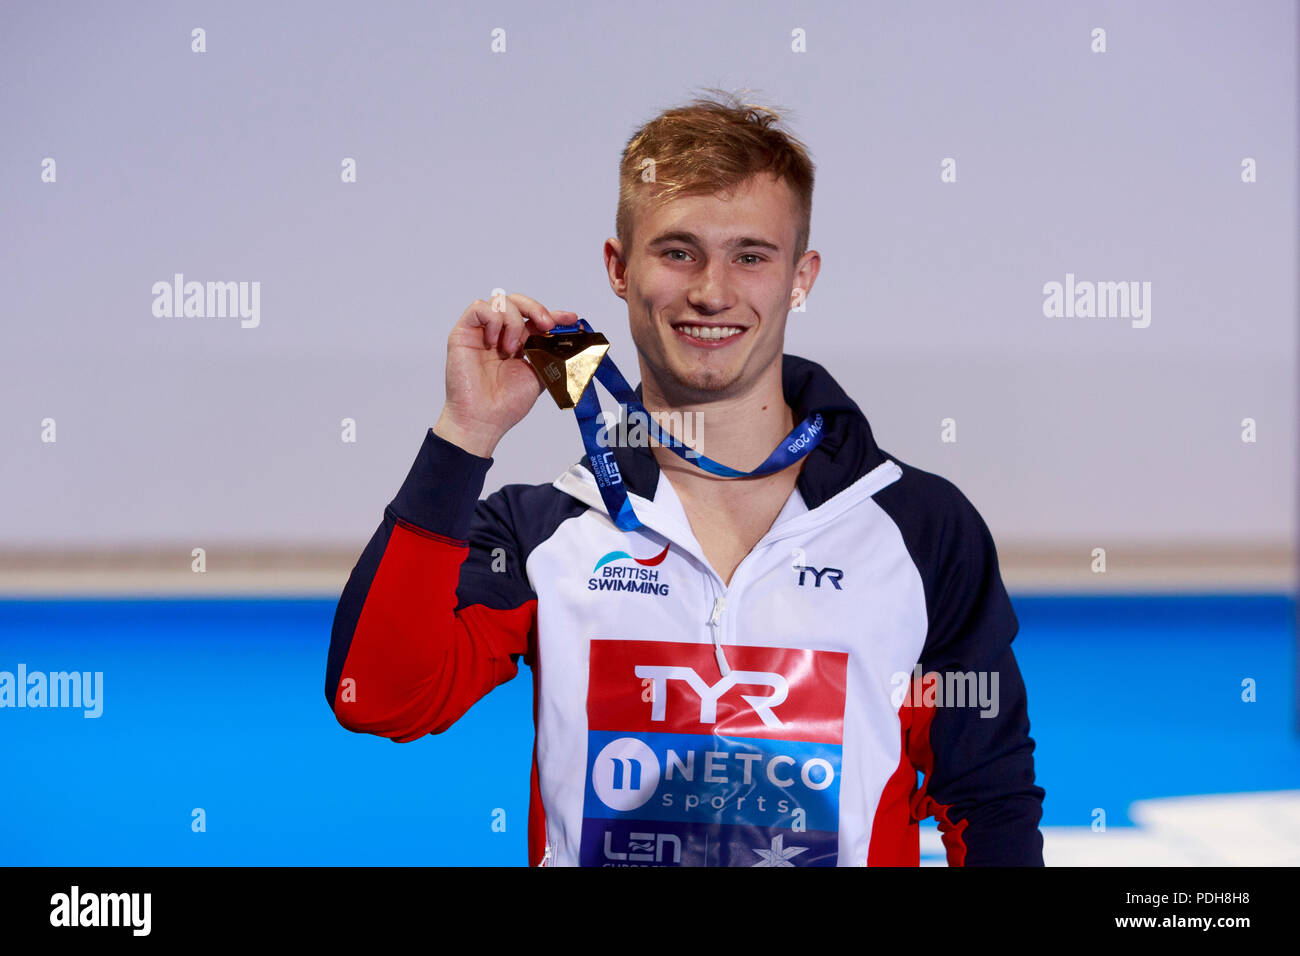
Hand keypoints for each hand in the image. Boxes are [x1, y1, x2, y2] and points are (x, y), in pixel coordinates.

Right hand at [433, 295, 578, 456]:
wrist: (484, 418)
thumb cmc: (507, 403)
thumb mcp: (540, 375)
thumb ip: (552, 354)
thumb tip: (571, 338)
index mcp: (519, 343)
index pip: (536, 319)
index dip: (555, 314)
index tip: (572, 318)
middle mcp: (500, 334)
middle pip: (518, 302)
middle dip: (536, 308)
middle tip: (546, 325)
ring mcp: (482, 332)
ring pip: (500, 301)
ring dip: (513, 321)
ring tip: (512, 349)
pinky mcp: (463, 332)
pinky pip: (479, 307)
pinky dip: (492, 319)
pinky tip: (494, 342)